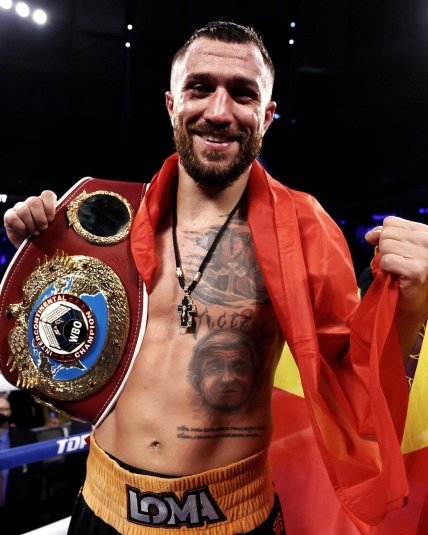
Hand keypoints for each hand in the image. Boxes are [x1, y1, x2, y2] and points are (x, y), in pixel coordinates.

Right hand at [3, 190, 56, 247]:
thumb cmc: (47, 238)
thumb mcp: (56, 230)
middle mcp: (32, 203)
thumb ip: (60, 221)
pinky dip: (20, 226)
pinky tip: (24, 232)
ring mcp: (20, 208)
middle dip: (40, 217)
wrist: (34, 249)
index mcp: (45, 203)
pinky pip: (13, 217)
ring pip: (23, 209)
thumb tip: (69, 218)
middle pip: (34, 201)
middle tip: (44, 228)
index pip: (47, 195)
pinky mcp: (9, 216)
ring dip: (30, 223)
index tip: (51, 219)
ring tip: (36, 233)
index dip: (49, 206)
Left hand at [365, 216, 427, 353]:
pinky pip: (386, 261)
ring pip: (385, 246)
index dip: (384, 236)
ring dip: (384, 261)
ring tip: (395, 271)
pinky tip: (395, 277)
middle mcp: (427, 240)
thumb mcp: (394, 249)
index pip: (391, 222)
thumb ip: (383, 236)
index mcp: (423, 231)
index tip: (392, 251)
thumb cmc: (401, 274)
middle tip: (394, 264)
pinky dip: (385, 270)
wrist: (411, 302)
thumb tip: (370, 235)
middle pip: (387, 234)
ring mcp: (424, 254)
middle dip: (384, 250)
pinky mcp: (416, 269)